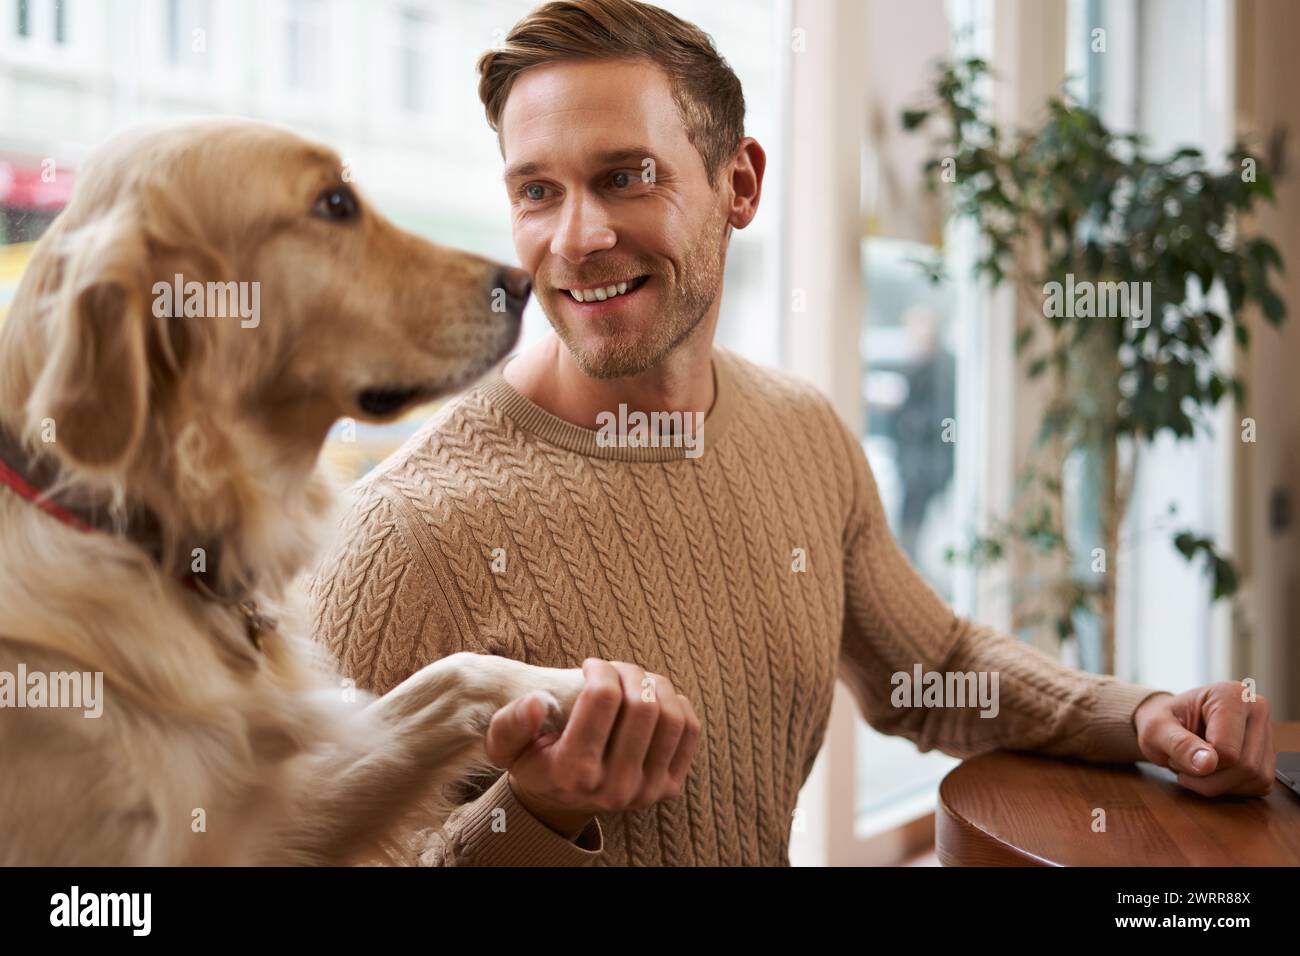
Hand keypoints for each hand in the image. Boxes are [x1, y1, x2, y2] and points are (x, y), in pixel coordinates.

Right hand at [484, 659, 701, 838]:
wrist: (562, 800)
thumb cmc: (535, 760)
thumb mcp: (505, 746)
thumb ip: (511, 724)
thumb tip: (536, 702)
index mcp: (574, 772)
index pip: (604, 697)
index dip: (600, 668)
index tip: (590, 666)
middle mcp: (615, 787)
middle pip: (643, 705)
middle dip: (629, 672)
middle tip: (614, 669)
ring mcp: (647, 790)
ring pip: (672, 716)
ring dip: (655, 684)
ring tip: (635, 681)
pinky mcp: (669, 787)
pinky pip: (689, 731)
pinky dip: (677, 704)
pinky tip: (654, 699)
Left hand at [1133, 682, 1274, 796]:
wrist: (1170, 724)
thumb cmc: (1162, 722)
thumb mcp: (1156, 730)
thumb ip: (1179, 745)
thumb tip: (1207, 764)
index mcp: (1231, 695)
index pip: (1228, 750)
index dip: (1200, 764)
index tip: (1176, 753)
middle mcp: (1256, 709)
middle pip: (1246, 766)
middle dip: (1209, 779)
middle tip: (1183, 765)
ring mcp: (1266, 732)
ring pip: (1256, 779)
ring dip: (1220, 785)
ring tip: (1196, 767)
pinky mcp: (1268, 755)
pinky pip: (1260, 786)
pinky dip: (1232, 788)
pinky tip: (1213, 774)